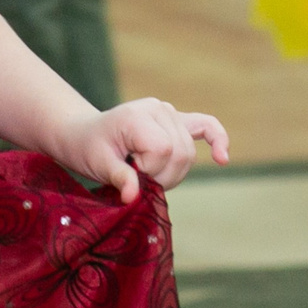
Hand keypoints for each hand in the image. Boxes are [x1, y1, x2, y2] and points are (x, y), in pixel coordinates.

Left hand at [53, 97, 230, 201]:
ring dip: (174, 171)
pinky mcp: (178, 120)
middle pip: (181, 153)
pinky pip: (207, 126)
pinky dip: (218, 140)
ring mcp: (170, 112)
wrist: (85, 135)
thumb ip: (119, 178)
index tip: (130, 173)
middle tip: (138, 177)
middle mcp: (158, 109)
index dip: (150, 170)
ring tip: (148, 173)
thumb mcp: (97, 164)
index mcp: (137, 115)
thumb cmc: (89, 148)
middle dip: (162, 175)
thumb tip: (133, 198)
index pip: (164, 149)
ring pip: (190, 153)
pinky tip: (222, 159)